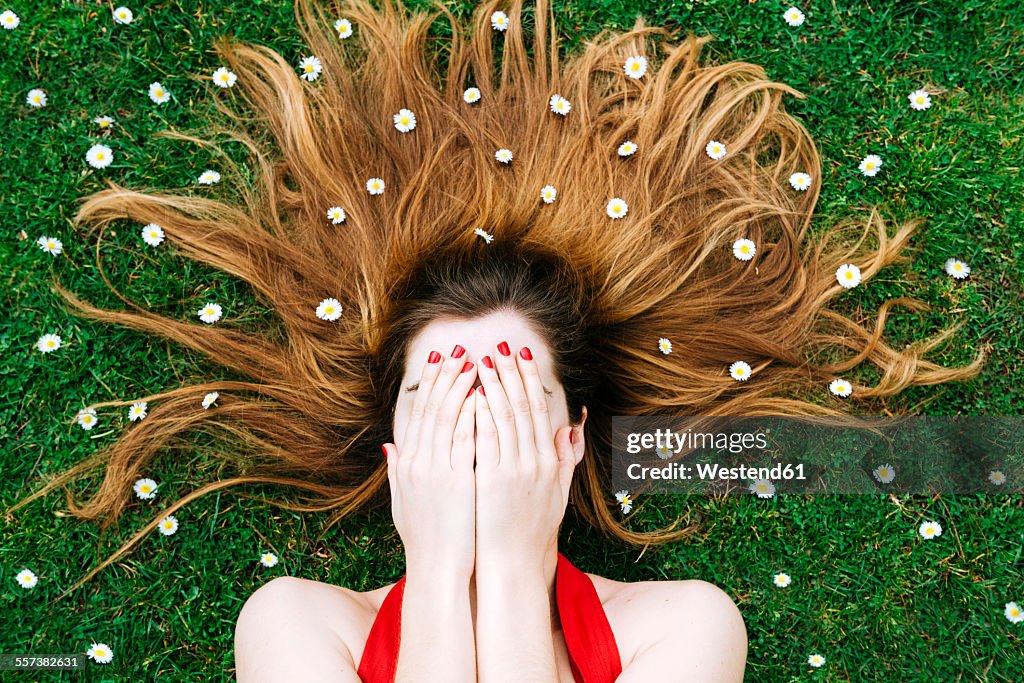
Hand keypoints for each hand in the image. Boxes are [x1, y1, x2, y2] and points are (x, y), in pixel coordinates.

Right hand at [384, 346, 478, 578]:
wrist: (438, 569)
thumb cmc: (426, 539)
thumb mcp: (402, 501)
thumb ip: (397, 471)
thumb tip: (389, 446)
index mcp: (407, 464)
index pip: (419, 413)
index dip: (431, 384)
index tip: (442, 360)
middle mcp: (418, 462)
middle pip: (433, 408)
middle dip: (447, 375)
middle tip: (459, 348)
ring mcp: (437, 471)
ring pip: (449, 418)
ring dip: (462, 387)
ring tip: (475, 362)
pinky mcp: (457, 482)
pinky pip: (466, 440)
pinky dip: (474, 416)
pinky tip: (483, 396)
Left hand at [472, 343, 577, 565]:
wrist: (514, 563)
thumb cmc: (533, 530)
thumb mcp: (559, 493)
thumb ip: (566, 458)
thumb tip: (572, 427)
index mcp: (548, 462)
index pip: (538, 410)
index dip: (528, 380)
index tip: (520, 355)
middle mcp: (534, 462)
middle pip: (521, 407)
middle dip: (509, 373)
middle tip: (499, 345)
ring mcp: (513, 470)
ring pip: (503, 418)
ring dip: (491, 386)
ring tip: (480, 361)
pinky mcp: (490, 481)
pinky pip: (484, 439)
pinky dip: (479, 414)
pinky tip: (470, 394)